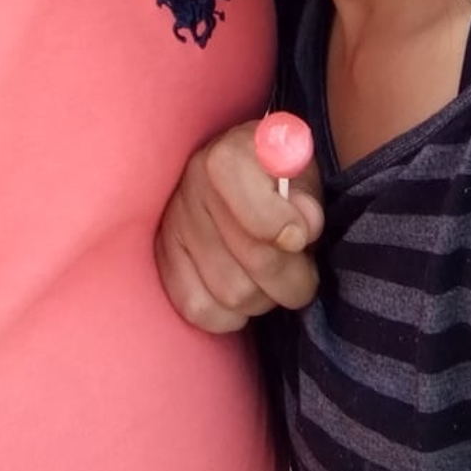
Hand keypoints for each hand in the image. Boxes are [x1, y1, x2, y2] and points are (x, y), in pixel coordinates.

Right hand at [155, 120, 323, 332]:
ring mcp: (174, 221)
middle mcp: (195, 183)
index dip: (285, 230)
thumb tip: (304, 227)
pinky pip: (198, 309)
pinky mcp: (164, 255)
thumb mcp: (302, 174)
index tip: (302, 237)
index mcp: (232, 155)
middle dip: (293, 279)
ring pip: (232, 294)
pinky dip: (229, 315)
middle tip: (303, 275)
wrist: (242, 174)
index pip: (257, 212)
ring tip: (272, 279)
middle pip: (254, 262)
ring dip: (264, 298)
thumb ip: (307, 198)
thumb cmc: (279, 176)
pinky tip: (243, 291)